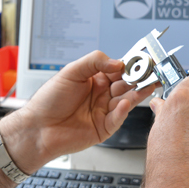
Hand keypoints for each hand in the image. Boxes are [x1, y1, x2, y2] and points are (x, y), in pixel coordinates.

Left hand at [0, 51, 154, 172]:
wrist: (37, 128)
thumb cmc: (49, 100)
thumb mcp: (71, 72)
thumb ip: (95, 62)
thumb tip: (118, 62)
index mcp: (95, 79)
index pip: (118, 69)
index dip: (131, 64)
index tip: (142, 59)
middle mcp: (102, 94)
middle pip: (126, 85)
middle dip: (139, 78)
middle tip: (151, 72)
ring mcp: (104, 111)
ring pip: (126, 101)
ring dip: (137, 93)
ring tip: (146, 86)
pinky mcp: (104, 128)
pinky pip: (117, 119)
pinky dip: (123, 111)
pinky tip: (125, 103)